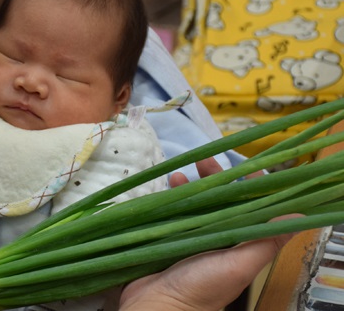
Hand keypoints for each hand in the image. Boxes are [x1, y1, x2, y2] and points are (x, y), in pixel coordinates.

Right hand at [121, 158, 284, 310]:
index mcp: (239, 244)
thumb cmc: (201, 290)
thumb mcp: (239, 265)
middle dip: (215, 178)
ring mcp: (192, 237)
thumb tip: (299, 216)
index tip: (245, 167)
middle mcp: (218, 238)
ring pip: (196, 203)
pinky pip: (173, 212)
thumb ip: (265, 240)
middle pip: (221, 200)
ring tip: (179, 173)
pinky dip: (170, 198)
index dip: (251, 186)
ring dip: (190, 186)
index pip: (252, 207)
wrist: (157, 306)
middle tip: (204, 160)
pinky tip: (167, 187)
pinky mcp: (169, 238)